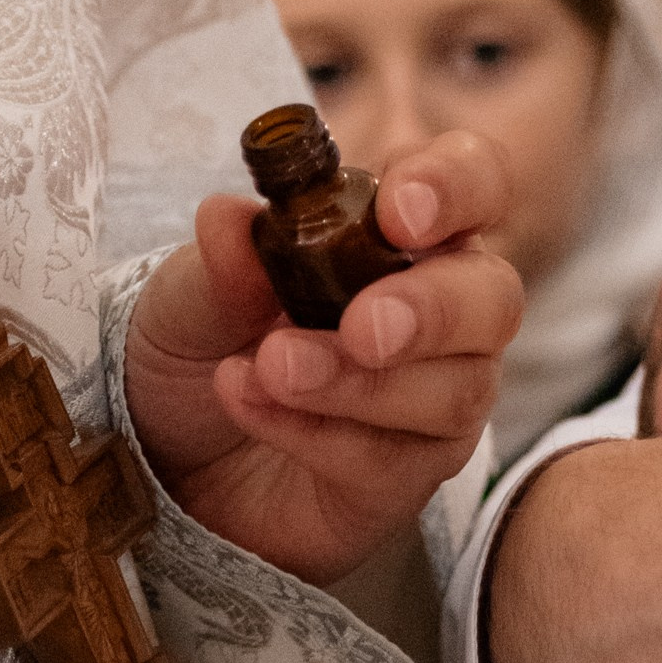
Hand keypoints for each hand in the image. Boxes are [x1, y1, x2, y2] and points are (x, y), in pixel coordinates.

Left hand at [123, 130, 521, 585]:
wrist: (168, 450)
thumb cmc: (203, 343)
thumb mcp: (188, 294)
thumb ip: (219, 262)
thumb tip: (227, 220)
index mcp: (404, 232)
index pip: (473, 184)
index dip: (454, 188)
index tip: (399, 212)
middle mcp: (443, 312)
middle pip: (494, 300)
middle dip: (432, 311)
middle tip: (360, 327)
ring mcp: (433, 400)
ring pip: (454, 393)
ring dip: (358, 383)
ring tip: (269, 367)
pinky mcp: (404, 478)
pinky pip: (392, 463)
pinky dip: (316, 433)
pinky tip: (250, 404)